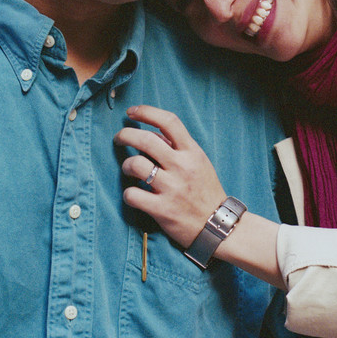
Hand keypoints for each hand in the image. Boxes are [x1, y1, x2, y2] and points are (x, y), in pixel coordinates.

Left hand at [116, 106, 227, 248]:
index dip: (146, 112)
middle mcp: (182, 167)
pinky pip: (132, 194)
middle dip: (125, 134)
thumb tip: (151, 133)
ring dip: (126, 165)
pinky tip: (134, 194)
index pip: (169, 122)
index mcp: (192, 152)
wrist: (217, 225)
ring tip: (129, 169)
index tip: (132, 112)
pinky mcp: (161, 209)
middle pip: (145, 139)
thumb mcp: (199, 163)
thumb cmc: (205, 191)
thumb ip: (178, 148)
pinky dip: (128, 193)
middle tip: (119, 138)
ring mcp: (171, 188)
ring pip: (135, 164)